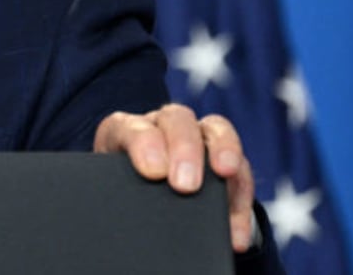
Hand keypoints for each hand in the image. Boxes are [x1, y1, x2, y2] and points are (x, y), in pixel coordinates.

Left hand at [94, 103, 256, 252]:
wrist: (137, 205)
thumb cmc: (120, 194)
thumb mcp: (112, 190)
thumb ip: (116, 194)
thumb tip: (124, 216)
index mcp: (126, 131)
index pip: (132, 126)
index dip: (144, 143)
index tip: (152, 171)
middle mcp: (162, 126)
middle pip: (177, 120)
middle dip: (184, 148)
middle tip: (185, 184)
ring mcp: (197, 138)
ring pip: (216, 130)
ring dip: (224, 150)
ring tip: (225, 173)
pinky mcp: (224, 162)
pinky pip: (240, 173)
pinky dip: (240, 201)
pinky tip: (235, 232)